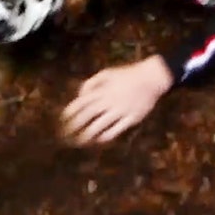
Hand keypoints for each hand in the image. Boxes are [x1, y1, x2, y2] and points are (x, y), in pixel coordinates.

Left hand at [60, 55, 174, 146]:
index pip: (80, 103)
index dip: (69, 113)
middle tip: (66, 135)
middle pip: (87, 116)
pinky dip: (105, 137)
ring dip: (87, 135)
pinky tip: (99, 140)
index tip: (62, 120)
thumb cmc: (128, 74)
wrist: (152, 77)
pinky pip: (115, 130)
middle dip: (74, 127)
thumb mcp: (107, 72)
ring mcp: (120, 111)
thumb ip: (91, 83)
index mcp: (102, 90)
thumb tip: (79, 96)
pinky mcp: (131, 118)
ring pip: (99, 126)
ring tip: (79, 142)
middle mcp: (108, 101)